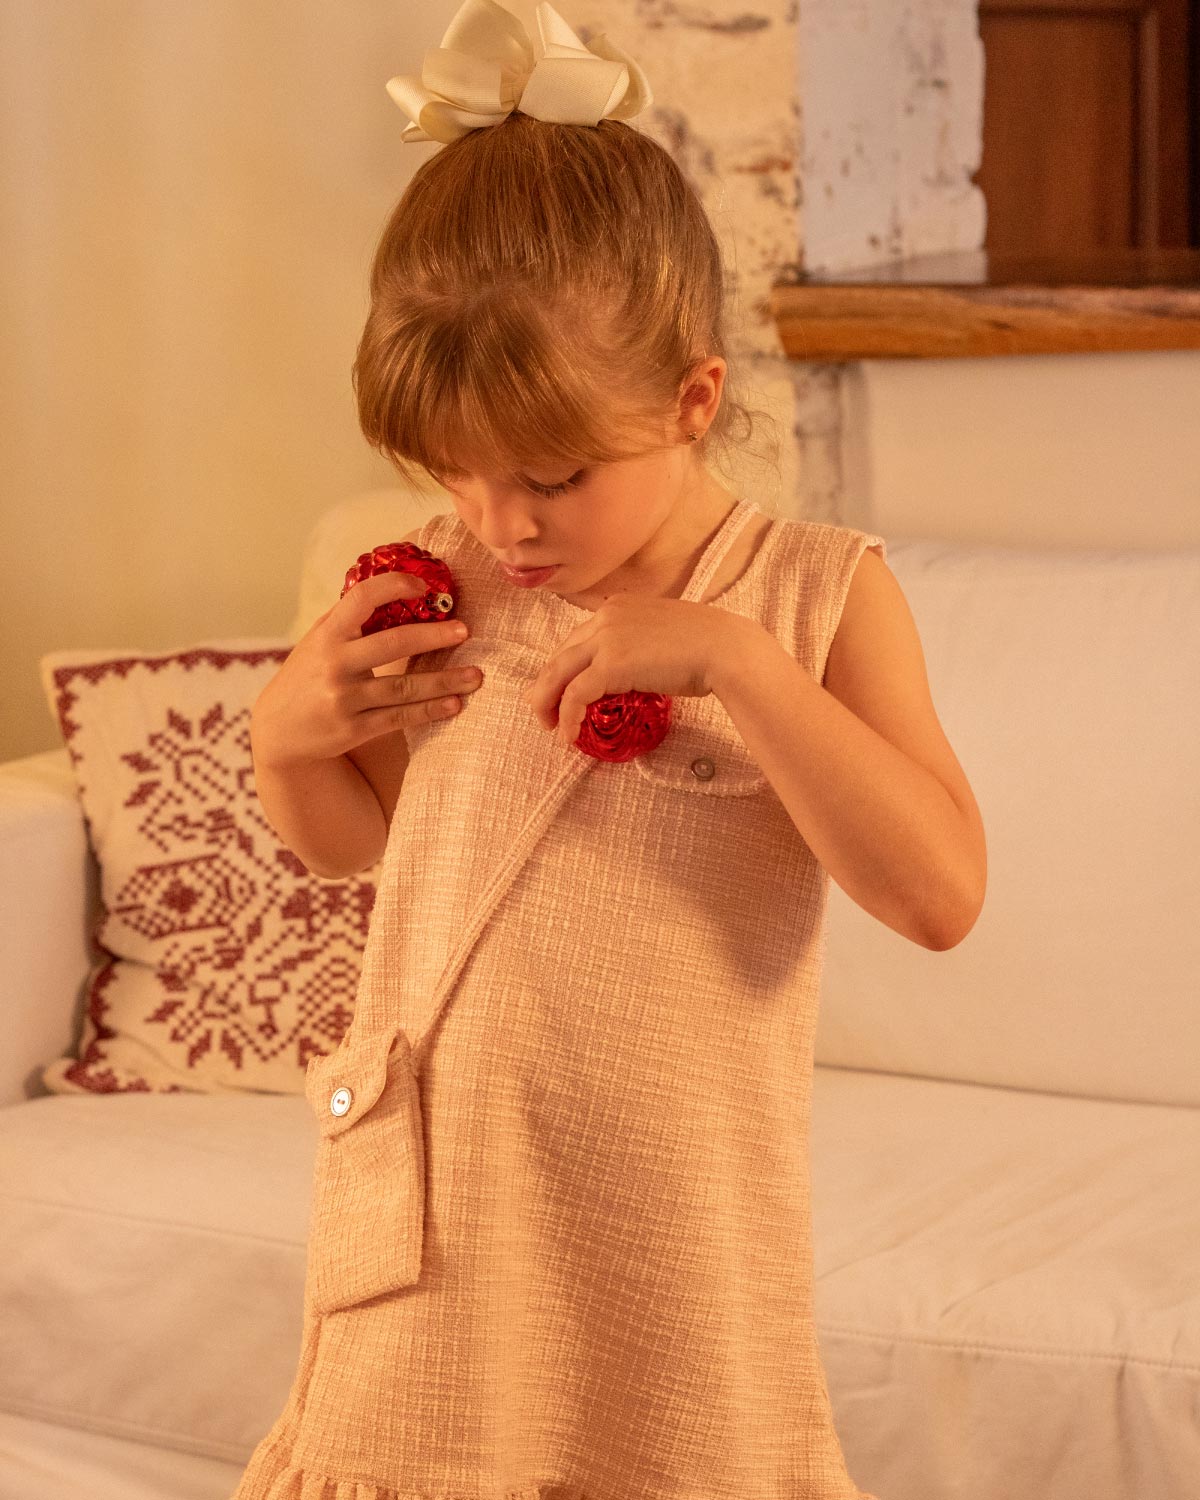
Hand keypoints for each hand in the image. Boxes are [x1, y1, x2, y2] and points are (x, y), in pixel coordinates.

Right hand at [250, 571, 479, 770]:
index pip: (363, 598)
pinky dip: (430, 710)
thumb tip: (396, 588)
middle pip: (395, 643)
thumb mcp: (318, 641)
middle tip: (465, 631)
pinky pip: (401, 717)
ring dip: (445, 681)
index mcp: (328, 634)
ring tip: (475, 676)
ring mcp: (345, 699)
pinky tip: (454, 704)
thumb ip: (350, 619)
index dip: (395, 586)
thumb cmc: (307, 676)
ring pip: (405, 687)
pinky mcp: (354, 729)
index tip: (424, 586)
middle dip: (435, 636)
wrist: (278, 731)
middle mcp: (336, 664)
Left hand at [521, 594, 738, 745]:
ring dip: (547, 702)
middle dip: (546, 684)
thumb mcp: (664, 635)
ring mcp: (606, 638)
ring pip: (559, 673)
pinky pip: (575, 694)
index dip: (565, 666)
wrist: (725, 649)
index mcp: (618, 606)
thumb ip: (640, 644)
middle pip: (562, 653)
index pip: (578, 638)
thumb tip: (634, 670)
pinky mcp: (610, 664)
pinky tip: (568, 734)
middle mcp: (606, 616)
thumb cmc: (708, 646)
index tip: (560, 687)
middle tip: (542, 710)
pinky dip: (567, 716)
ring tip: (550, 727)